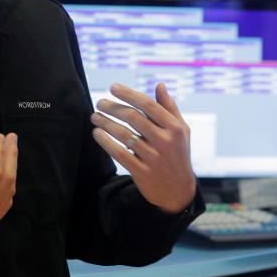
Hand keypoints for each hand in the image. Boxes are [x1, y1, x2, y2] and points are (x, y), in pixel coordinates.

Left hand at [91, 82, 195, 213]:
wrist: (179, 191)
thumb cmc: (178, 154)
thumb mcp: (181, 131)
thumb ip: (169, 108)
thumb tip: (160, 85)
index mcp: (174, 128)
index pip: (147, 105)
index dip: (128, 94)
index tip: (112, 87)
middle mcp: (164, 141)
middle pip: (133, 117)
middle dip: (112, 107)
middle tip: (99, 103)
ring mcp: (153, 157)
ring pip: (124, 134)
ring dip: (105, 123)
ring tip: (94, 116)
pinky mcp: (142, 172)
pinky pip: (119, 153)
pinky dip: (105, 142)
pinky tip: (97, 134)